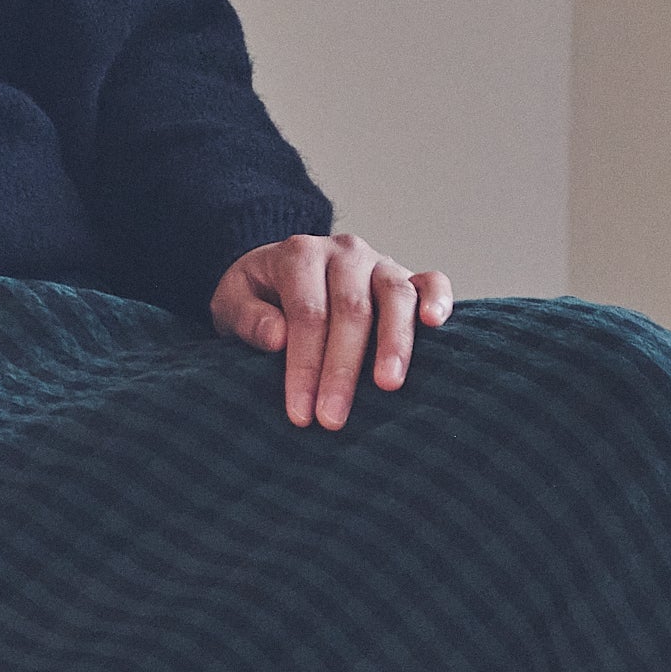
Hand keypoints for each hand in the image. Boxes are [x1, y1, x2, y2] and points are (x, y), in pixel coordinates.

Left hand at [209, 230, 453, 428]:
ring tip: (387, 385)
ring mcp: (379, 262)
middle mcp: (344, 253)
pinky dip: (438, 299)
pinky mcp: (407, 276)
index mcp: (299, 255)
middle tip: (333, 419)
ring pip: (394, 296)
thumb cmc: (257, 298)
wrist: (278, 273)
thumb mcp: (232, 303)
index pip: (307, 314)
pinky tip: (436, 324)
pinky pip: (431, 280)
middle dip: (341, 369)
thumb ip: (246, 317)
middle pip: (351, 311)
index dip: (304, 364)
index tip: (301, 412)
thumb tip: (277, 337)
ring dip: (394, 343)